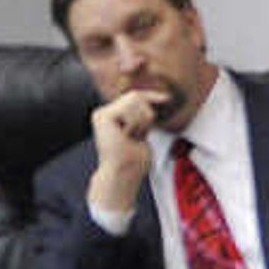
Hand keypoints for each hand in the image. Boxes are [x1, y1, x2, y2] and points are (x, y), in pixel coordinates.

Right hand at [88, 88, 163, 220]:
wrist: (124, 173)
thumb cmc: (133, 161)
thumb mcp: (142, 133)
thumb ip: (143, 117)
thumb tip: (154, 103)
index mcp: (111, 117)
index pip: (134, 97)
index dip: (151, 95)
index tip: (167, 98)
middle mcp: (103, 113)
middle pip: (136, 96)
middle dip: (146, 115)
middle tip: (140, 134)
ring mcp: (101, 113)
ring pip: (135, 101)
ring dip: (142, 121)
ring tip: (133, 136)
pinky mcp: (103, 116)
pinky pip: (129, 109)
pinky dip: (135, 123)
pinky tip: (127, 135)